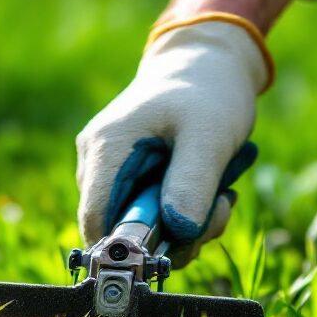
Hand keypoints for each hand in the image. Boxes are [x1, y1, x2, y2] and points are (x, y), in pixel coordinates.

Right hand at [76, 14, 270, 264]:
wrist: (208, 64)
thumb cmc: (207, 92)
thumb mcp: (209, 136)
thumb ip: (192, 183)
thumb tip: (178, 234)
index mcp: (106, 149)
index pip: (95, 222)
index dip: (128, 249)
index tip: (174, 251)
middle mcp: (98, 163)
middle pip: (121, 231)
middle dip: (174, 236)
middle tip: (218, 212)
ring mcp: (113, 172)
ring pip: (142, 228)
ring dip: (188, 228)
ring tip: (221, 197)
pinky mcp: (132, 179)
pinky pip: (153, 216)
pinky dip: (186, 216)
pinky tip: (212, 194)